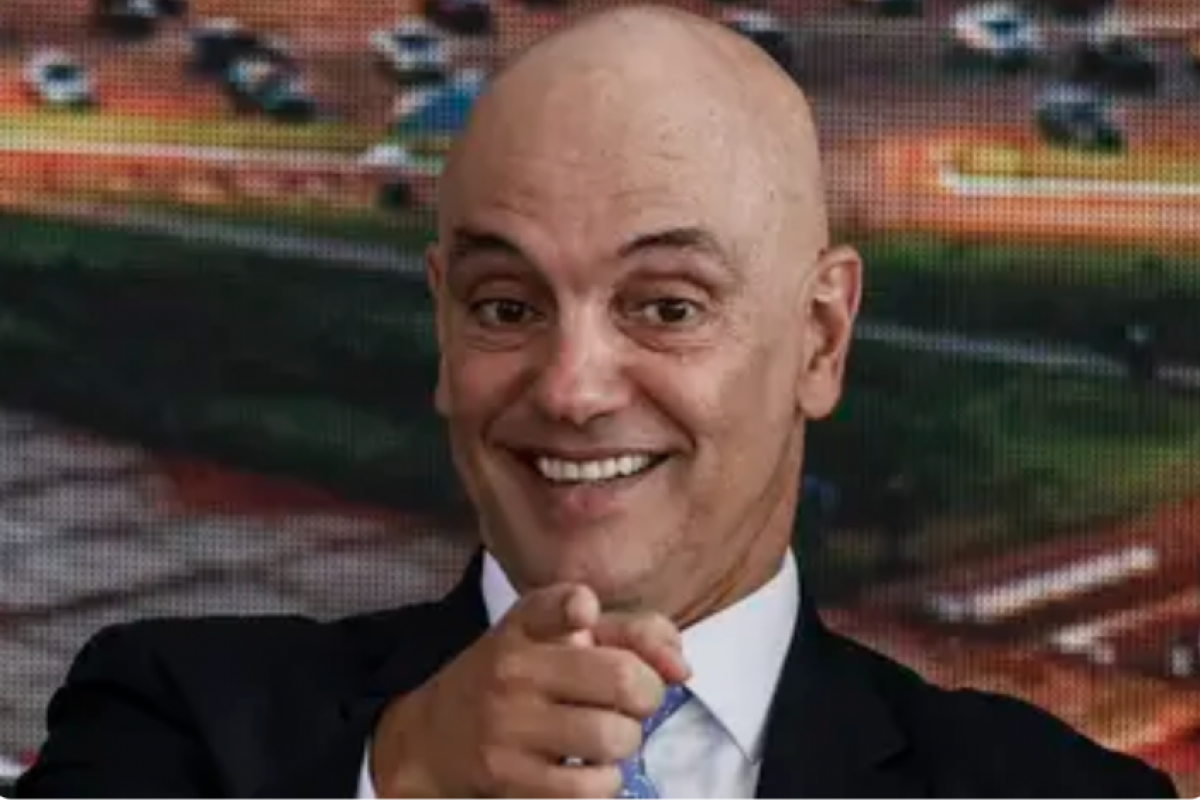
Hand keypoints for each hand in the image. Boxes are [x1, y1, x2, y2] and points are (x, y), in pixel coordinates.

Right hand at [370, 583, 689, 797]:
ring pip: (613, 738)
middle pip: (622, 680)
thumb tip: (682, 668)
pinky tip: (589, 768)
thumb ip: (632, 635)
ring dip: (625, 742)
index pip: (555, 604)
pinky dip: (605, 781)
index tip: (585, 616)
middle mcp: (513, 670)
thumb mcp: (559, 638)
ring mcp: (508, 726)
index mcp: (525, 626)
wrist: (433, 737)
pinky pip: (591, 787)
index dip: (578, 608)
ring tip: (606, 736)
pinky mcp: (508, 778)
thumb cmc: (520, 680)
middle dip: (646, 694)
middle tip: (630, 700)